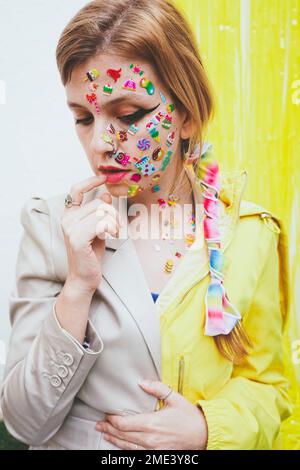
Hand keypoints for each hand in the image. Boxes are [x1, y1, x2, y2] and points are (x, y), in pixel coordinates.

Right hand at [61, 175, 120, 291]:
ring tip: (114, 233)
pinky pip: (101, 223)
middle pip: (98, 203)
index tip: (103, 178)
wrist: (84, 278)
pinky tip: (111, 236)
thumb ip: (99, 213)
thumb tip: (106, 195)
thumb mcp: (98, 229)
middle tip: (117, 227)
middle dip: (113, 214)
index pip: (76, 190)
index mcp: (69, 215)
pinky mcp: (77, 239)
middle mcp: (67, 219)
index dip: (90, 182)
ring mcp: (70, 229)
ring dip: (114, 222)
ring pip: (101, 212)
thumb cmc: (91, 255)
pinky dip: (111, 228)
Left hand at [95, 380, 207, 449]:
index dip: (112, 420)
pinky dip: (125, 449)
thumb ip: (157, 389)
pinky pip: (136, 454)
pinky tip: (120, 445)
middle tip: (99, 425)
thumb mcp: (174, 398)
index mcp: (152, 424)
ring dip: (114, 440)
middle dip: (108, 429)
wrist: (204, 436)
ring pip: (127, 446)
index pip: (124, 424)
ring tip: (104, 434)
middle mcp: (149, 439)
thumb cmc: (190, 417)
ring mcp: (152, 449)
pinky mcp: (157, 455)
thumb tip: (141, 382)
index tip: (106, 414)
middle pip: (122, 435)